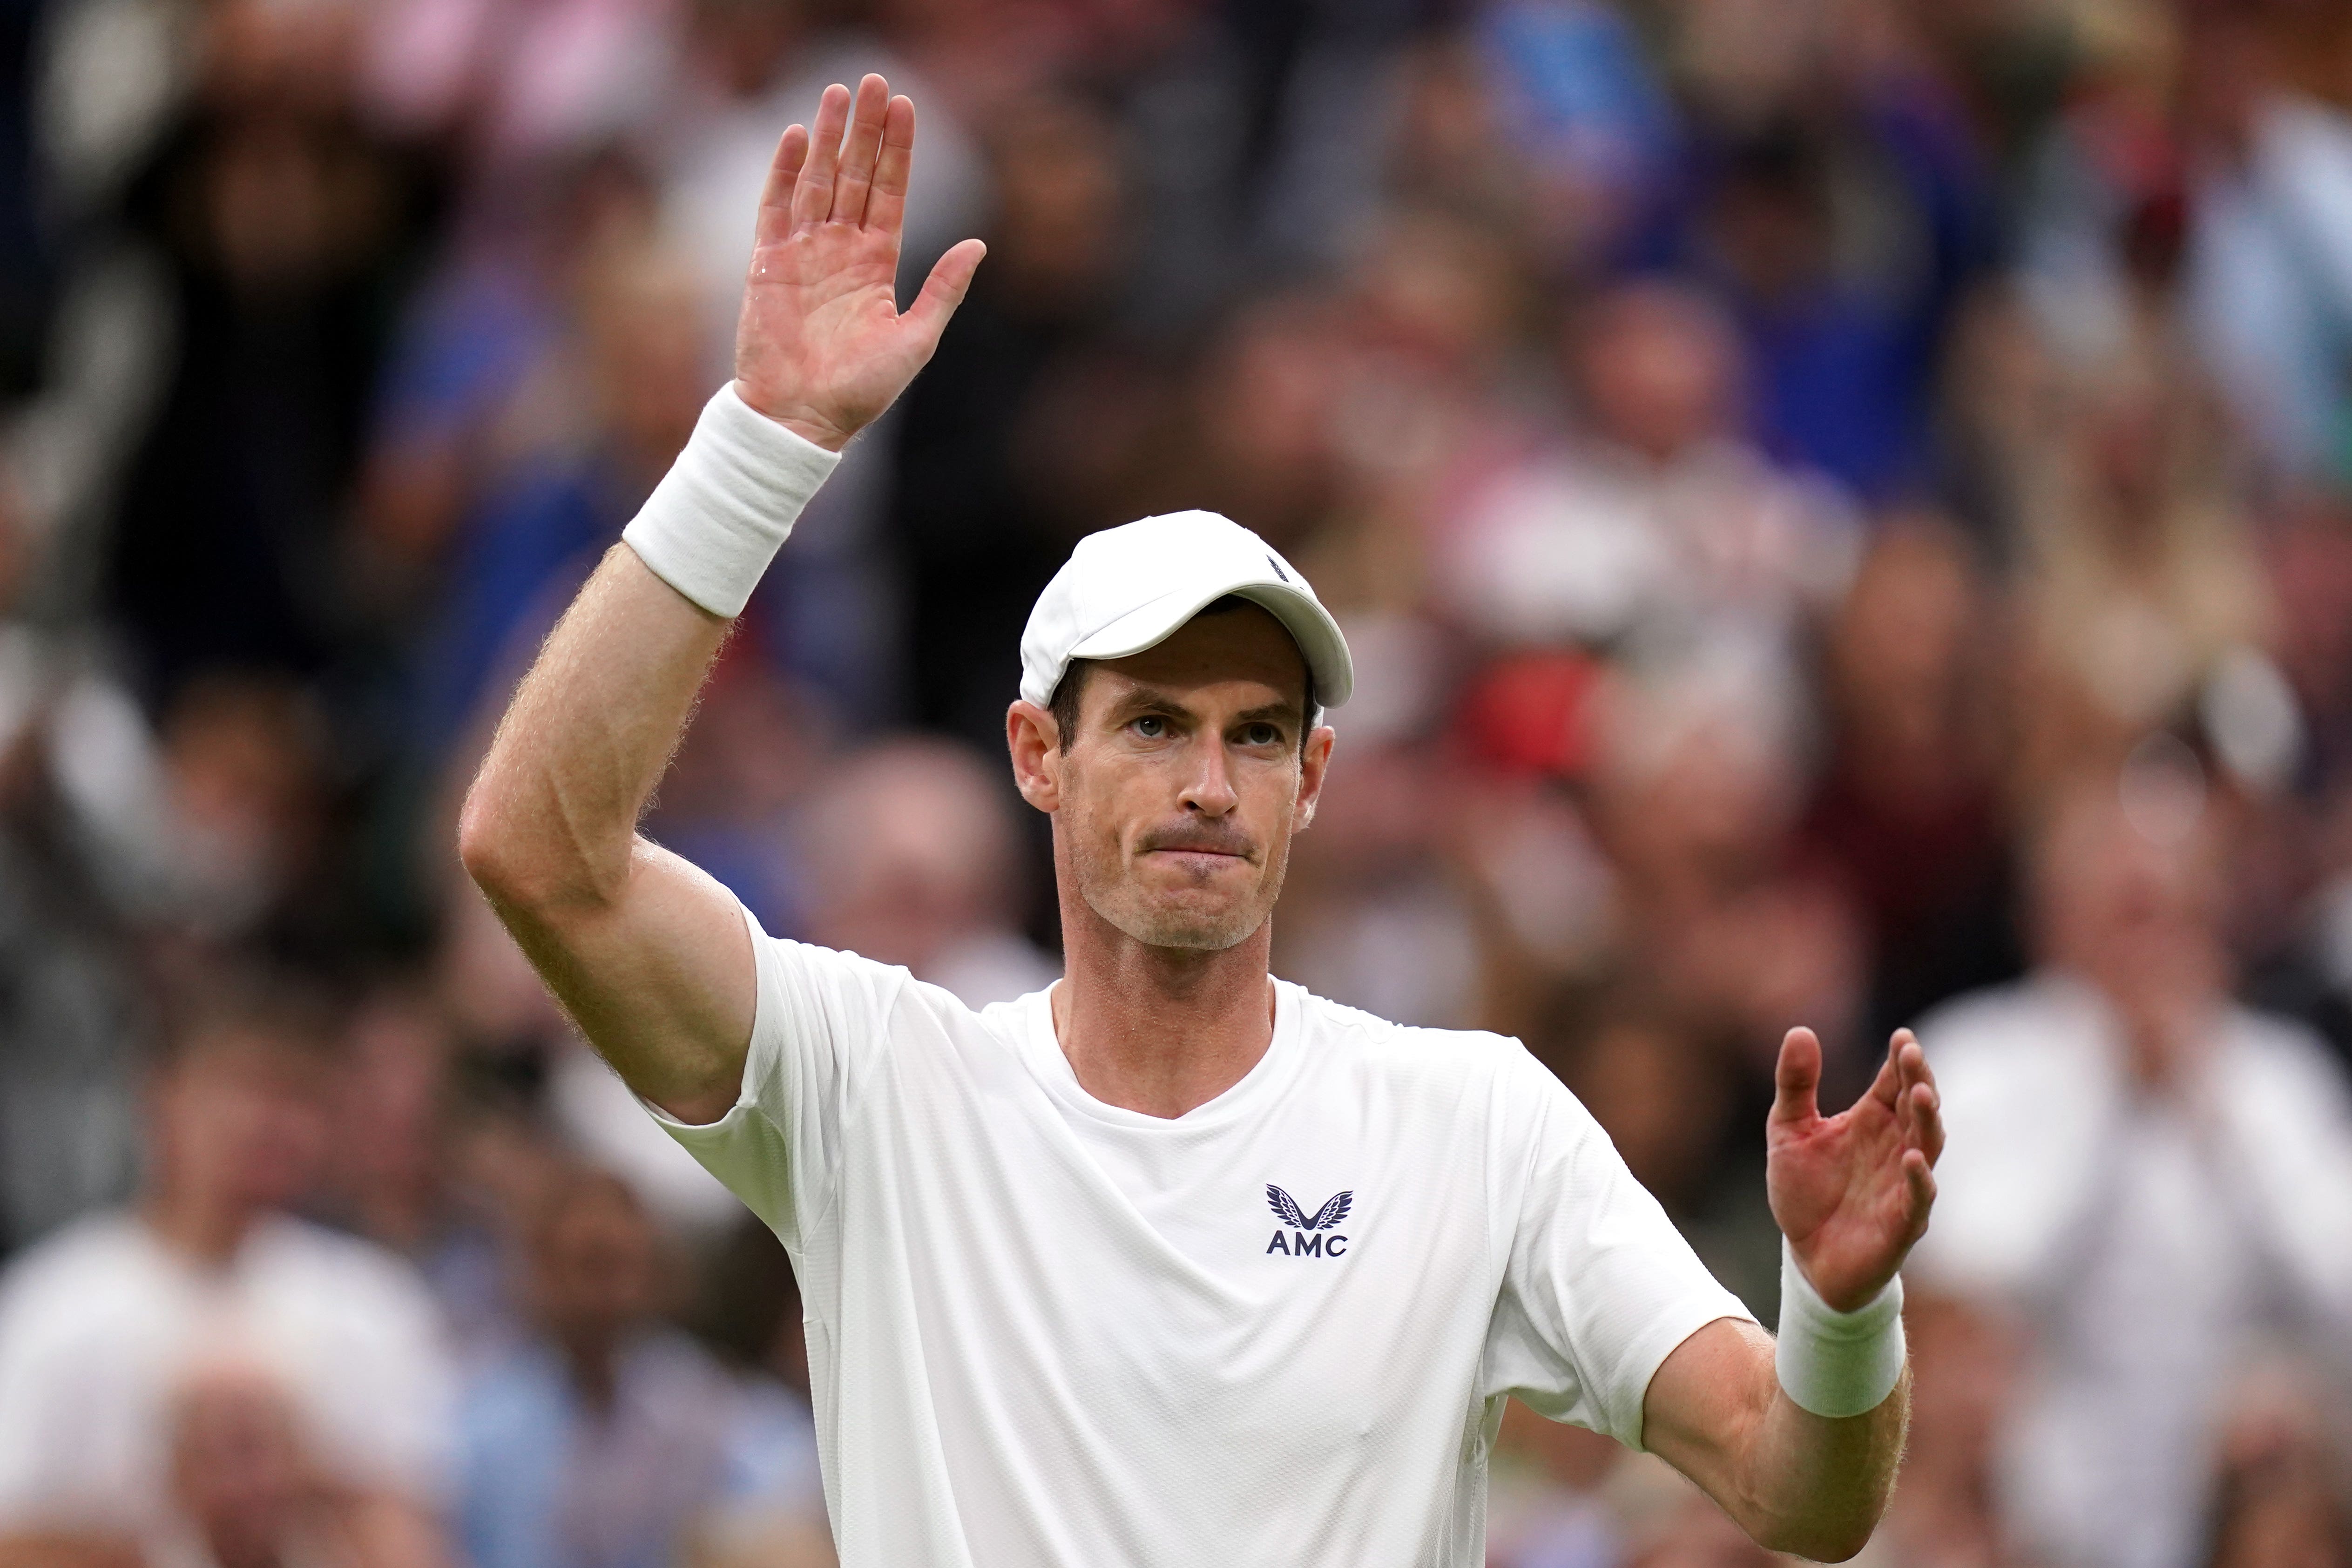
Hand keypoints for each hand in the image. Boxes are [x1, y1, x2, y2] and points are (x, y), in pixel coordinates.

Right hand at [733, 75, 985, 450]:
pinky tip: (796, 136)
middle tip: (873, 80)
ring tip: (837, 93)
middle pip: (855, 175)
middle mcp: (841, 250)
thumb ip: (944, 289)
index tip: (905, 106)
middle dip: (864, 129)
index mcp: (877, 264)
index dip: (897, 150)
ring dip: (827, 137)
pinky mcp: (768, 264)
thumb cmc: (861, 391)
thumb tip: (978, 245)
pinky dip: (785, 172)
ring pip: (818, 181)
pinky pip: (776, 208)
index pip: (889, 192)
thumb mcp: (916, 339)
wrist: (804, 419)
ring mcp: (803, 253)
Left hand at [1766, 1026, 1943, 1311]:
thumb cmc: (1804, 1192)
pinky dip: (1919, 1180)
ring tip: (1921, 1093)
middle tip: (1912, 1053)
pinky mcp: (1902, 1223)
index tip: (1902, 1036)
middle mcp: (1895, 1147)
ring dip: (1927, 1120)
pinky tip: (1913, 1160)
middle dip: (1918, 1079)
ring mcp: (1903, 1184)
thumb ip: (1796, 1084)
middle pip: (1916, 1107)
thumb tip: (1800, 1029)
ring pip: (1927, 1146)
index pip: (1894, 1082)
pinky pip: (1918, 1199)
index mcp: (1872, 1121)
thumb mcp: (1788, 1131)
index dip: (1901, 1060)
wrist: (1806, 1258)